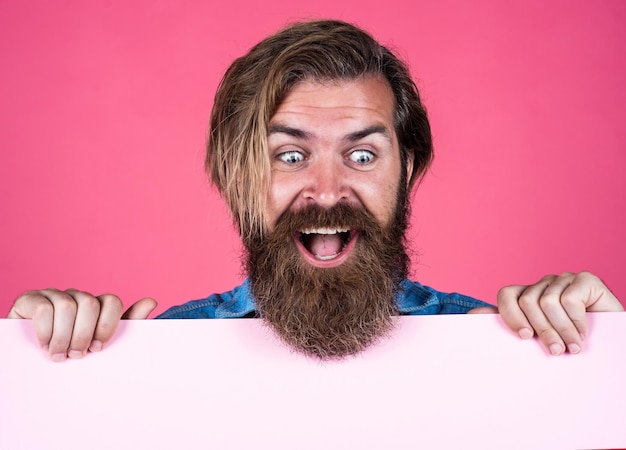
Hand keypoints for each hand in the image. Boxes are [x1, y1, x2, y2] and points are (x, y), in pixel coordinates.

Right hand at [7, 288, 156, 361]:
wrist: (28, 360)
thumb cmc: (69, 350)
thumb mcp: (97, 343)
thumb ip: (125, 325)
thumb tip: (152, 301)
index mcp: (95, 305)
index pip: (112, 302)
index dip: (107, 326)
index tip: (98, 348)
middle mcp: (75, 296)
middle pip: (90, 304)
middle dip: (84, 335)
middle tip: (76, 356)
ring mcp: (53, 295)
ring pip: (68, 306)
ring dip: (63, 337)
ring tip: (58, 355)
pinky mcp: (30, 299)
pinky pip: (44, 308)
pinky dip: (45, 330)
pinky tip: (43, 344)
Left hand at [497, 272, 623, 354]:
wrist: (612, 351)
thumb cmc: (569, 347)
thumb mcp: (537, 340)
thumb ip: (510, 327)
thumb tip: (475, 315)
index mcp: (529, 296)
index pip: (506, 294)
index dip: (511, 315)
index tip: (526, 337)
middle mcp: (545, 285)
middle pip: (528, 301)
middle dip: (542, 330)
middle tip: (556, 351)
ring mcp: (565, 280)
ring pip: (548, 302)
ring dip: (562, 331)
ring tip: (573, 347)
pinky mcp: (585, 279)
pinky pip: (570, 298)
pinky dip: (577, 321)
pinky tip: (585, 334)